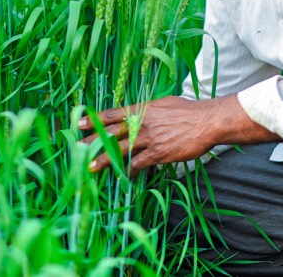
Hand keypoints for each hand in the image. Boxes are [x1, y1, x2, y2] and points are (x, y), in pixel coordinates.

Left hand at [78, 95, 277, 175]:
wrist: (206, 122)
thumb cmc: (188, 111)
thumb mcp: (164, 104)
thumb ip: (148, 110)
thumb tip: (138, 113)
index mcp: (141, 110)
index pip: (112, 114)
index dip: (95, 119)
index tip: (79, 123)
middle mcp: (141, 124)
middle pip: (111, 133)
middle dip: (92, 142)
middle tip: (76, 149)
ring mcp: (149, 139)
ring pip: (120, 151)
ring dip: (104, 160)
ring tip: (90, 168)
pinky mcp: (158, 153)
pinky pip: (139, 164)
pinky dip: (130, 171)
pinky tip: (125, 177)